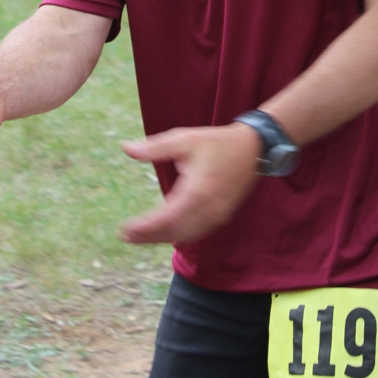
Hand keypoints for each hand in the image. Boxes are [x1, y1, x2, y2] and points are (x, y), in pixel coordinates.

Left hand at [120, 123, 261, 244]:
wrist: (253, 148)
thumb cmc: (217, 142)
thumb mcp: (184, 139)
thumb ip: (155, 147)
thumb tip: (126, 148)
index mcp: (197, 191)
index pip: (166, 219)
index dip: (145, 228)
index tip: (125, 230)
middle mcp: (208, 208)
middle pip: (174, 231)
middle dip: (149, 237)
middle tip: (126, 237)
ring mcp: (217, 215)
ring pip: (186, 235)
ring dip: (163, 238)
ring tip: (141, 237)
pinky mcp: (223, 215)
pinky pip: (199, 232)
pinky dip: (181, 235)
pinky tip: (168, 234)